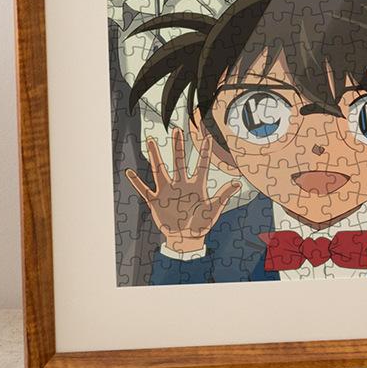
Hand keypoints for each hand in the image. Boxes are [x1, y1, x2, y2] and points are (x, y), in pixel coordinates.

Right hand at [123, 127, 240, 253]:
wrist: (186, 238)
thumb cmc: (201, 224)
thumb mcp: (213, 209)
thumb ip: (223, 196)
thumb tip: (237, 183)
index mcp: (197, 185)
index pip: (201, 165)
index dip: (205, 151)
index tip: (207, 136)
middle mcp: (181, 184)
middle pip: (179, 161)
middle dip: (178, 146)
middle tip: (176, 130)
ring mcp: (167, 191)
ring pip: (160, 170)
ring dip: (155, 156)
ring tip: (150, 141)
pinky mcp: (156, 201)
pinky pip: (144, 189)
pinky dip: (136, 182)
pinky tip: (129, 172)